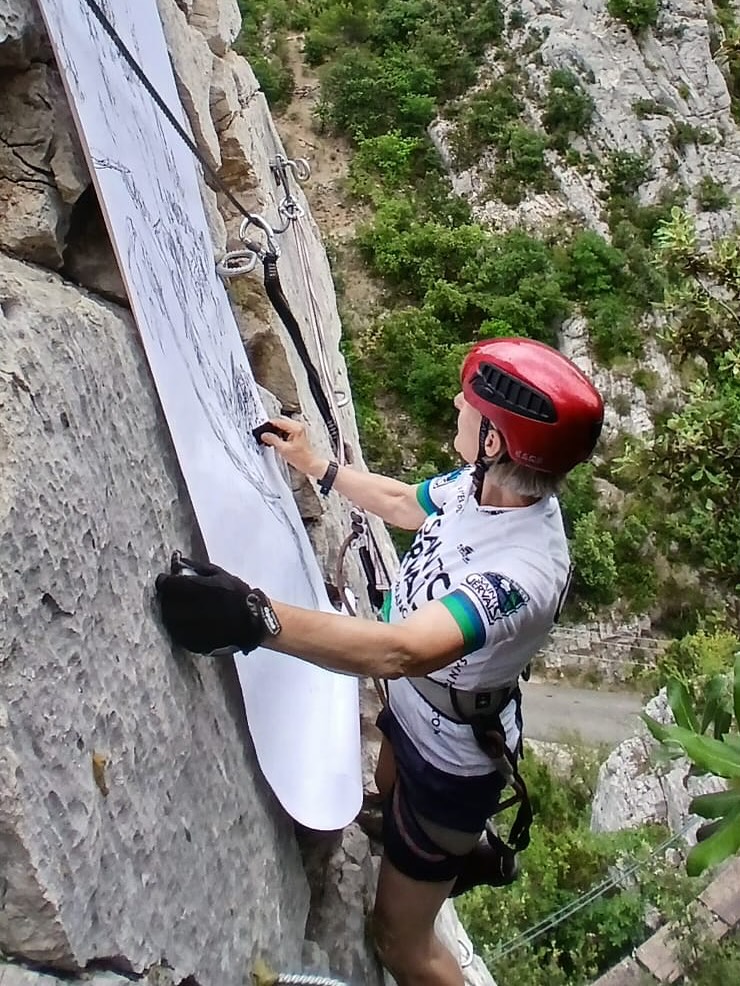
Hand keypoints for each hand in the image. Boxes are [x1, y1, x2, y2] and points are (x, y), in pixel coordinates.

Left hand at [154, 553, 279, 654]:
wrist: (254, 621)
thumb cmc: (237, 594)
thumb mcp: (219, 574)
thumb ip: (195, 566)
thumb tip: (176, 558)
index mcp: (199, 589)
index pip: (168, 585)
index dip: (164, 581)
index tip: (166, 580)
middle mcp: (193, 610)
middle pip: (166, 603)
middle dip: (167, 597)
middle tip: (174, 595)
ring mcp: (193, 629)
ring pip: (169, 619)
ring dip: (170, 612)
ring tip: (180, 608)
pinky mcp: (195, 643)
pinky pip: (177, 633)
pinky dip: (178, 626)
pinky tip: (187, 621)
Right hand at [258, 416, 326, 476]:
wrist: (310, 464)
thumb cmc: (302, 458)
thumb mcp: (284, 449)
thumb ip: (273, 440)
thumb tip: (265, 435)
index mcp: (295, 427)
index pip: (278, 421)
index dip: (268, 425)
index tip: (262, 430)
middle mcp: (298, 426)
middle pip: (280, 422)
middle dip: (272, 428)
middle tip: (265, 435)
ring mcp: (298, 429)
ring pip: (282, 426)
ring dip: (276, 432)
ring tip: (271, 440)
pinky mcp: (297, 434)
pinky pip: (286, 430)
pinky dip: (280, 434)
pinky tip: (277, 441)